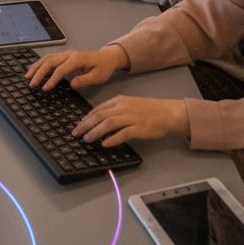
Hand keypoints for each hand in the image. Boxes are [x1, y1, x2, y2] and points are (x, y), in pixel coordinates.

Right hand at [25, 44, 127, 90]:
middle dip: (39, 72)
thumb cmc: (103, 68)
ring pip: (47, 58)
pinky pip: (50, 58)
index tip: (44, 89)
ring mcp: (66, 54)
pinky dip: (40, 63)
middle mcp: (69, 54)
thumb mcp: (97, 77)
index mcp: (77, 59)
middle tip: (32, 84)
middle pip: (50, 62)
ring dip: (37, 66)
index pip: (61, 69)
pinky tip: (34, 69)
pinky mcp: (64, 56)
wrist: (106, 58)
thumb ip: (84, 80)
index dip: (52, 79)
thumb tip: (71, 85)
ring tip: (27, 76)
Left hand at [72, 96, 188, 147]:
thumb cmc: (148, 110)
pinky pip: (123, 133)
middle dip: (86, 125)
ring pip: (109, 123)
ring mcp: (131, 117)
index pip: (98, 108)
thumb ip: (115, 111)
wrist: (167, 113)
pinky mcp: (139, 128)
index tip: (78, 126)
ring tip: (87, 139)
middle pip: (100, 115)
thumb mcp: (129, 105)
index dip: (86, 118)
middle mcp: (124, 107)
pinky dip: (113, 139)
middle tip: (76, 133)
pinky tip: (105, 144)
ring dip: (96, 131)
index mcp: (119, 100)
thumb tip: (99, 122)